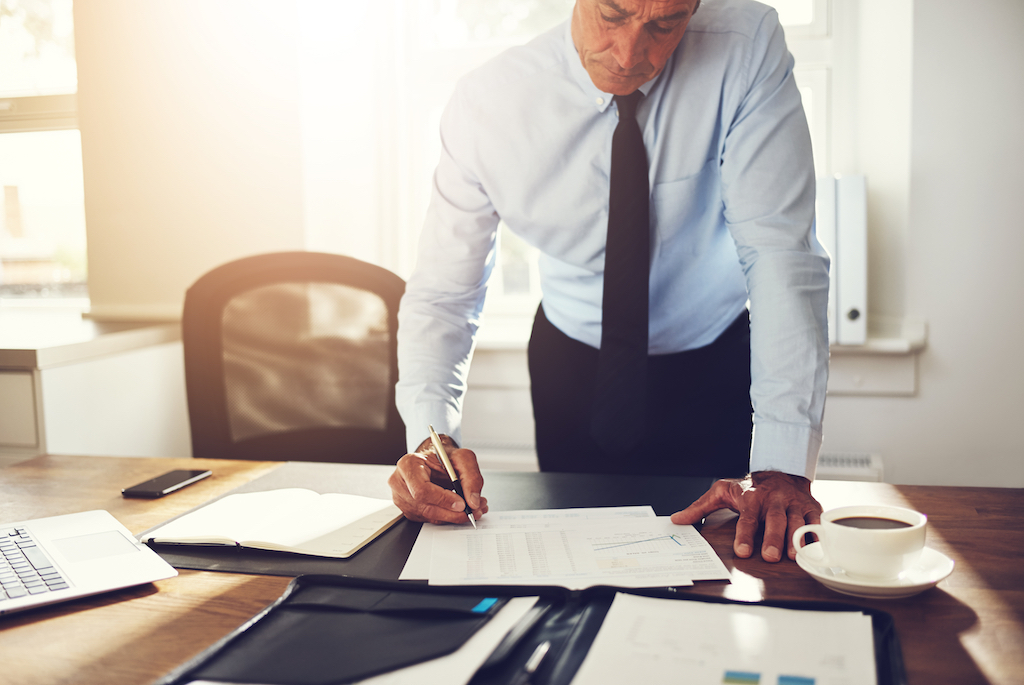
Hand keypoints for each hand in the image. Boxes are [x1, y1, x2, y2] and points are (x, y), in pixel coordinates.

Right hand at [388, 434, 487, 524]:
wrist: (436, 462)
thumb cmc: (444, 457)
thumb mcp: (463, 458)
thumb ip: (471, 477)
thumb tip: (472, 501)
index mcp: (408, 465)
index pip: (421, 489)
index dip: (442, 499)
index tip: (461, 503)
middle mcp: (400, 483)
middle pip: (425, 506)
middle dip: (453, 512)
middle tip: (474, 510)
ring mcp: (402, 499)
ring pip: (429, 516)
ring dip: (454, 516)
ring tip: (473, 509)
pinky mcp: (410, 510)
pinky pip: (430, 519)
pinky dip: (448, 517)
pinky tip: (460, 510)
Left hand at [670, 471, 821, 561]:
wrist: (780, 471)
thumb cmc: (749, 487)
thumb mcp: (721, 492)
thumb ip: (700, 507)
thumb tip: (677, 519)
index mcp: (752, 498)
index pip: (747, 519)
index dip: (745, 535)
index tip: (742, 551)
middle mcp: (774, 501)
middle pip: (775, 521)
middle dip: (773, 538)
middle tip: (770, 556)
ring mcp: (794, 504)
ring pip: (797, 522)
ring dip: (796, 539)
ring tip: (794, 556)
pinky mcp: (811, 508)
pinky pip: (817, 522)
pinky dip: (818, 535)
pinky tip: (818, 548)